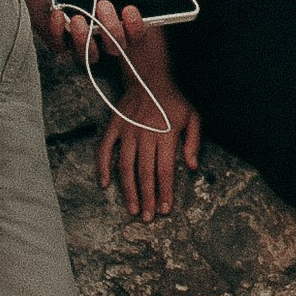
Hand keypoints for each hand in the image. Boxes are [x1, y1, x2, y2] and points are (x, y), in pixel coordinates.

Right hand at [90, 19, 200, 222]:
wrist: (149, 78)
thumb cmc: (173, 101)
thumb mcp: (192, 117)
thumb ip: (193, 142)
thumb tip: (191, 167)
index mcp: (165, 134)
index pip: (164, 170)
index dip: (165, 191)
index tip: (165, 209)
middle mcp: (145, 134)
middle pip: (145, 173)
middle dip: (147, 197)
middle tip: (148, 217)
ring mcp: (127, 131)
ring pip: (125, 166)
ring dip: (128, 190)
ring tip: (133, 209)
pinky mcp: (113, 126)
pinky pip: (104, 149)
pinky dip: (102, 167)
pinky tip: (104, 184)